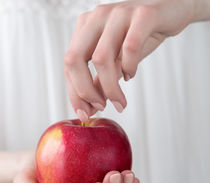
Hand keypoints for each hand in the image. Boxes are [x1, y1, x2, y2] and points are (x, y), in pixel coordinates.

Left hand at [64, 0, 194, 120]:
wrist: (171, 11)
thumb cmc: (139, 36)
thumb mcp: (114, 61)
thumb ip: (100, 82)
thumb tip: (90, 108)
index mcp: (85, 28)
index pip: (69, 64)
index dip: (74, 92)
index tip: (84, 113)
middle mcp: (96, 18)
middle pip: (74, 59)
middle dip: (85, 91)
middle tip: (100, 107)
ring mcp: (118, 14)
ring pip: (101, 58)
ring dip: (110, 88)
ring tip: (119, 101)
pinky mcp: (142, 15)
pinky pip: (130, 47)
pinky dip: (129, 67)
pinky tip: (132, 74)